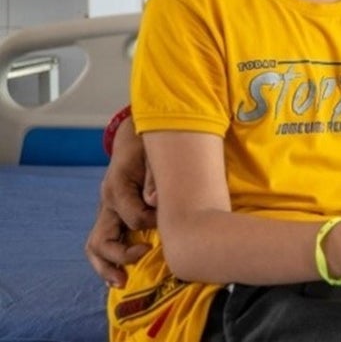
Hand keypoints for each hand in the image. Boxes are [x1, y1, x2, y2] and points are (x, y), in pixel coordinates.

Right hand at [84, 116, 155, 284]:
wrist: (135, 135)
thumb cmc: (148, 145)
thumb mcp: (153, 153)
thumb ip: (154, 177)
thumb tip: (154, 202)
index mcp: (117, 186)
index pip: (132, 217)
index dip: (152, 223)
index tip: (168, 220)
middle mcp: (107, 201)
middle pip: (101, 239)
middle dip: (120, 257)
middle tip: (143, 259)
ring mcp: (106, 209)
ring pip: (96, 245)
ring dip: (106, 266)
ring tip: (121, 282)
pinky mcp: (111, 214)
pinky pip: (103, 241)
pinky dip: (109, 259)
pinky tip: (119, 274)